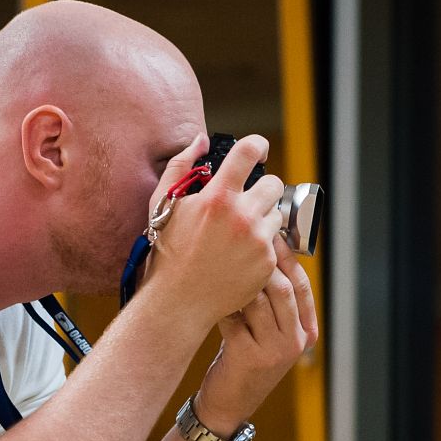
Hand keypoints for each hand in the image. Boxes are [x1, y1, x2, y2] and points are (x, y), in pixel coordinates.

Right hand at [145, 134, 285, 329]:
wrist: (179, 300)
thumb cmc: (168, 251)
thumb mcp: (164, 203)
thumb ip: (182, 165)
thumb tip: (201, 140)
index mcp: (218, 197)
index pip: (249, 151)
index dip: (257, 146)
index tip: (258, 151)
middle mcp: (242, 216)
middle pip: (273, 184)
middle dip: (262, 189)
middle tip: (247, 201)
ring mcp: (258, 241)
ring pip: (276, 214)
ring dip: (263, 218)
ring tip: (240, 233)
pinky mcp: (267, 263)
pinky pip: (275, 244)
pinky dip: (262, 246)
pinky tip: (240, 255)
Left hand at [193, 238, 318, 433]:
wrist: (229, 404)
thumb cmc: (244, 360)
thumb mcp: (268, 333)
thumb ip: (272, 303)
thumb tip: (262, 253)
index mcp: (306, 332)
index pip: (301, 285)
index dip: (286, 257)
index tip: (270, 235)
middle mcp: (295, 341)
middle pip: (284, 288)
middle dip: (262, 262)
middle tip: (241, 244)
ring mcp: (275, 351)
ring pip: (260, 300)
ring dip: (239, 281)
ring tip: (222, 266)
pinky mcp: (249, 356)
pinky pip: (235, 317)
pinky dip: (222, 303)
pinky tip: (209, 294)